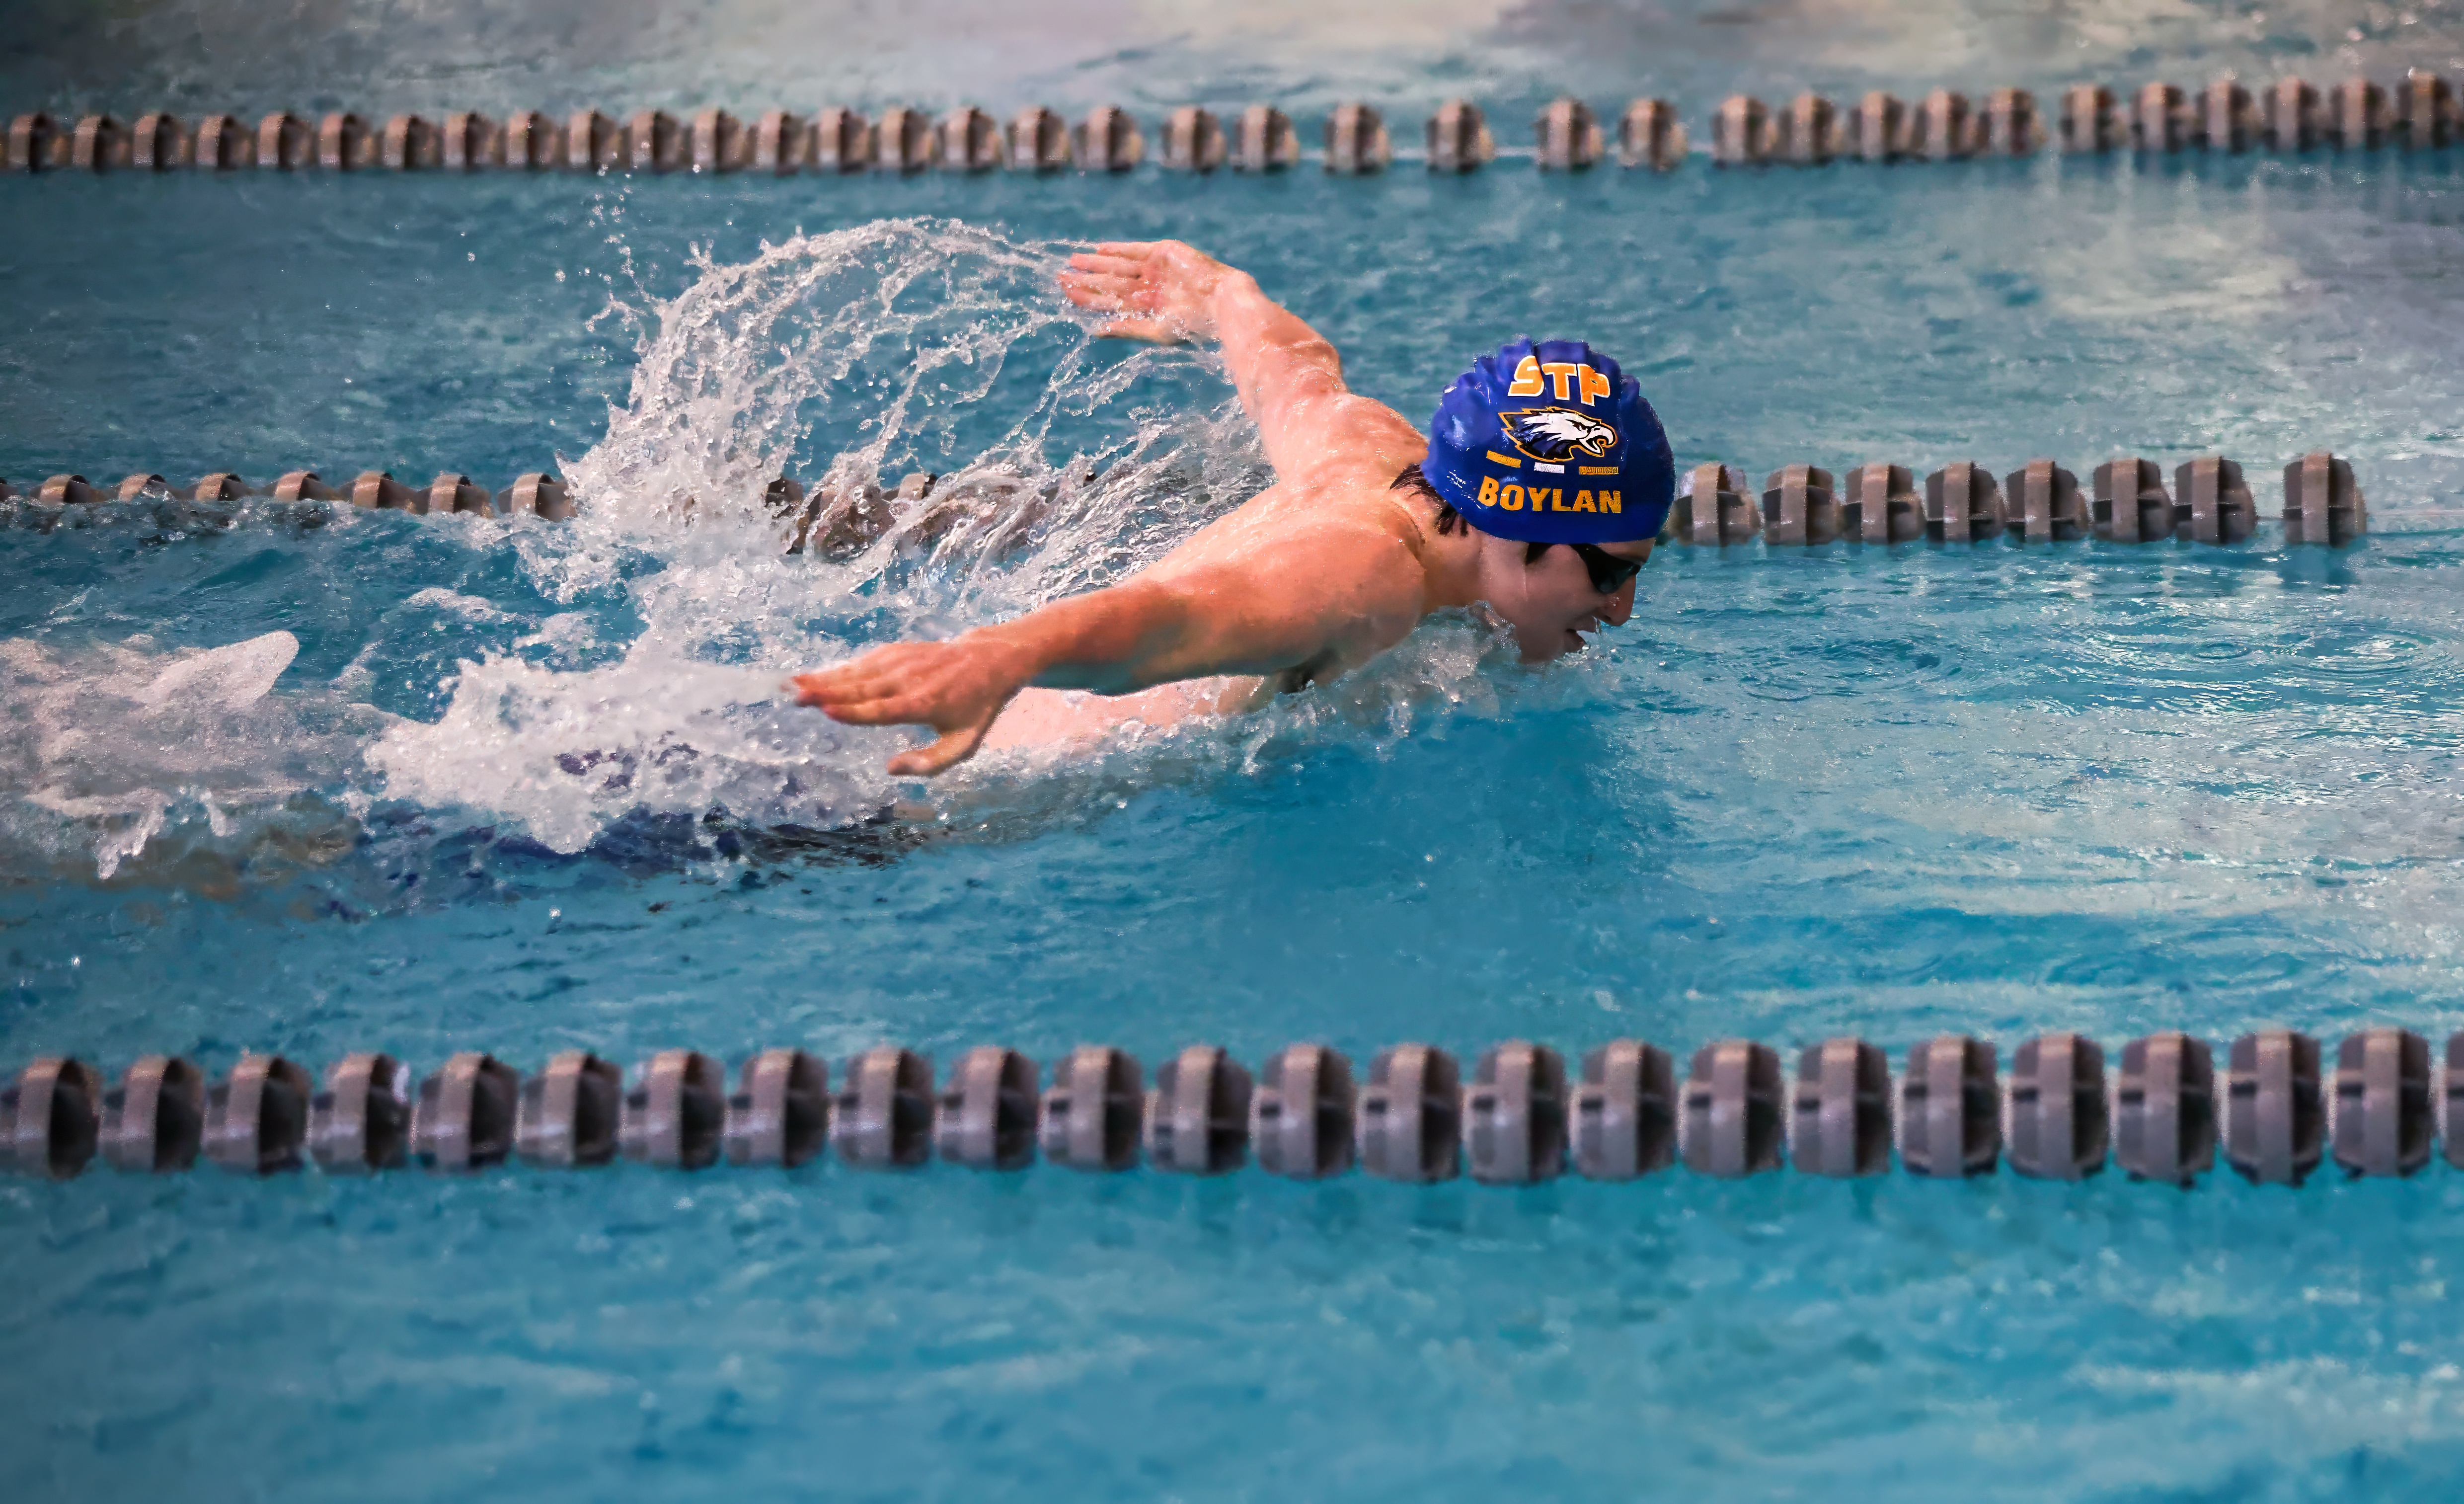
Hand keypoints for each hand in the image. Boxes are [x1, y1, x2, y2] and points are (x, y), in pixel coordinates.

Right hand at [788, 635, 1038, 776]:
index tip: (825, 710)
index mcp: (922, 704)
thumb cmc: (975, 708)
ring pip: (855, 672)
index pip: (881, 709)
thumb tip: (890, 768)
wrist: (990, 659)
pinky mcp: (895, 651)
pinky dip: (837, 668)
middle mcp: (907, 680)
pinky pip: (862, 662)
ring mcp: (900, 662)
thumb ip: (930, 763)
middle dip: (825, 691)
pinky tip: (814, 676)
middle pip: (860, 687)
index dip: (853, 710)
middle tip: (793, 696)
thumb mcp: (965, 744)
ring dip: (822, 677)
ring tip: (791, 684)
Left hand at [1060, 240, 1232, 342]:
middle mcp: (1147, 287)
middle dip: (1086, 278)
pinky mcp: (1164, 252)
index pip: (1109, 301)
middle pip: (1109, 282)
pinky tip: (1098, 249)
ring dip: (1096, 263)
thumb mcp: (1156, 331)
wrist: (1220, 304)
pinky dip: (1117, 249)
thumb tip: (1095, 331)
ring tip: (1073, 260)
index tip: (1065, 293)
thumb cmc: (1192, 325)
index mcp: (1146, 308)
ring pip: (1118, 265)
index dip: (1087, 297)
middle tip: (1060, 275)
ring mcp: (1155, 269)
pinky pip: (1135, 249)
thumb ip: (1127, 328)